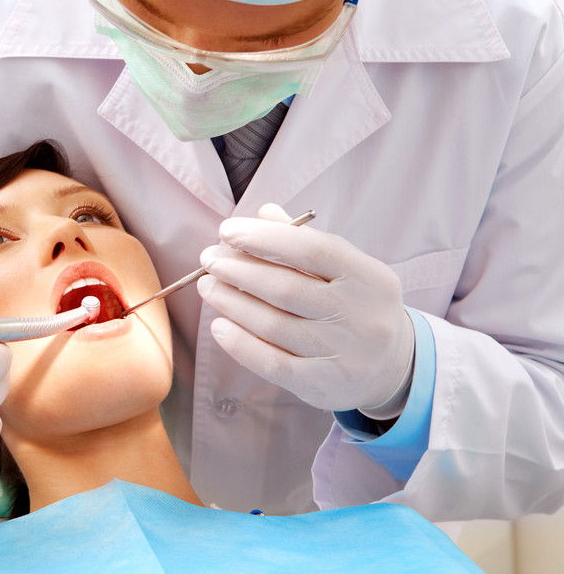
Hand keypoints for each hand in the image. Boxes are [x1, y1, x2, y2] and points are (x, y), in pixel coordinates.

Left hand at [197, 204, 413, 413]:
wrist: (392, 367)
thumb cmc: (356, 306)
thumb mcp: (344, 270)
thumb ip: (305, 242)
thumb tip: (263, 215)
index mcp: (368, 277)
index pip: (312, 250)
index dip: (265, 238)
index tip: (226, 231)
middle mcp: (361, 315)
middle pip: (286, 288)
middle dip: (238, 270)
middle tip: (208, 260)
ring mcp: (344, 353)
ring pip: (274, 325)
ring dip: (231, 302)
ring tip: (208, 286)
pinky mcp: (324, 385)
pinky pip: (273, 363)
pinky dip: (241, 344)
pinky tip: (219, 327)